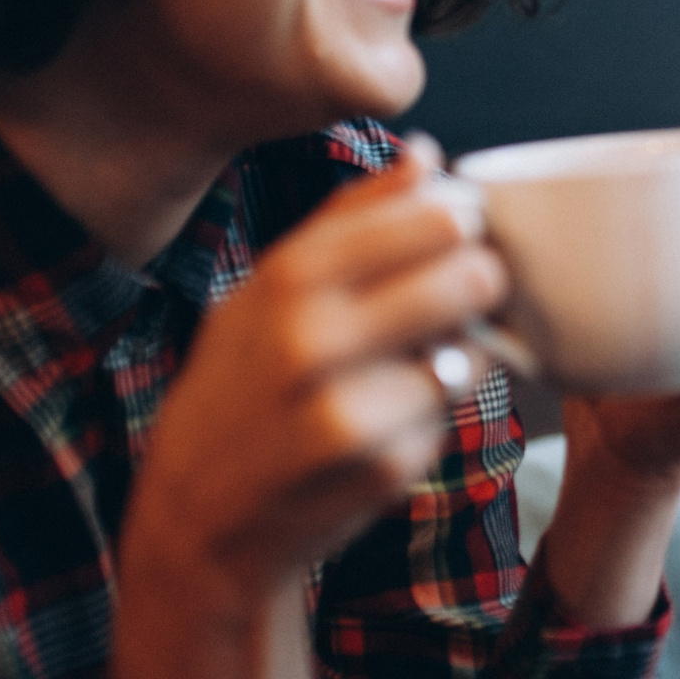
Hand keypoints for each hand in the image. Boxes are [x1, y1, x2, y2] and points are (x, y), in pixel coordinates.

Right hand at [110, 134, 503, 678]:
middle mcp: (317, 340)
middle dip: (481, 280)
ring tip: (418, 357)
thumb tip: (425, 155)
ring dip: (463, 350)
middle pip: (470, 275)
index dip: (465, 218)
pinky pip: (454, 412)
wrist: (199, 523)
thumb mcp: (265, 289)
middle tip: (462, 291)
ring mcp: (353, 410)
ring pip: (475, 348)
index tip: (463, 228)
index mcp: (289, 278)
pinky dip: (438, 410)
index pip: (429, 215)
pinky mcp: (387, 468)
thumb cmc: (238, 388)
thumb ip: (349, 217)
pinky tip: (390, 417)